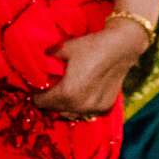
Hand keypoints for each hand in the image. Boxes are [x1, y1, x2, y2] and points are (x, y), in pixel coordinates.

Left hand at [33, 16, 150, 117]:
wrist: (122, 46)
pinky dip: (81, 105)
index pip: (41, 102)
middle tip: (51, 88)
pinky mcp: (105, 107)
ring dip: (66, 105)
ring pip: (70, 113)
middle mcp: (79, 105)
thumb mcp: (64, 48)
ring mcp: (93, 108)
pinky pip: (85, 111)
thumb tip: (38, 60)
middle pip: (55, 109)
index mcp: (66, 93)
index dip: (37, 93)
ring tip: (67, 91)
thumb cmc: (91, 46)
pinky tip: (82, 93)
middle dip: (51, 100)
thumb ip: (49, 58)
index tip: (38, 86)